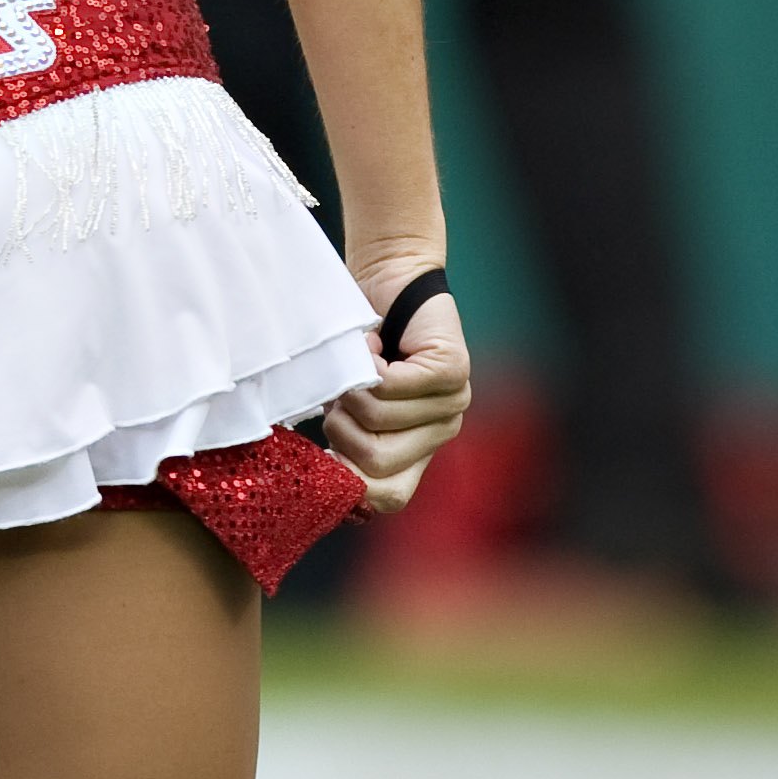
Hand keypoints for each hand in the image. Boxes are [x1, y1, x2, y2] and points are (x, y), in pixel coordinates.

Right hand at [322, 262, 469, 515]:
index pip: (391, 497)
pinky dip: (363, 361)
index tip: (324, 454)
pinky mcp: (451, 370)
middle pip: (376, 463)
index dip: (351, 485)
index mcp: (417, 450)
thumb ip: (345, 440)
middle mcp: (441, 432)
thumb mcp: (345, 404)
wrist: (385, 281)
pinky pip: (389, 386)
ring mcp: (453, 403)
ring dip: (349, 386)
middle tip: (341, 394)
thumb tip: (324, 479)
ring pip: (377, 420)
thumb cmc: (355, 347)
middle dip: (341, 428)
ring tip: (359, 360)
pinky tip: (372, 343)